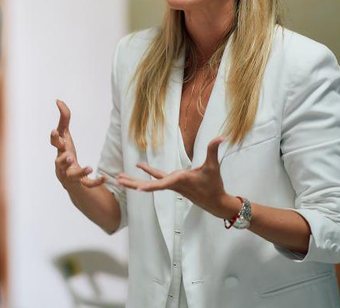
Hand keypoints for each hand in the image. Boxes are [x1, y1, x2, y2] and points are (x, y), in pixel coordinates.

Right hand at [50, 99, 105, 190]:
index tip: (54, 131)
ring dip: (80, 171)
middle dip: (63, 160)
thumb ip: (64, 118)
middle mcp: (62, 164)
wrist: (68, 177)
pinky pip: (87, 184)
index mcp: (60, 151)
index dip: (54, 138)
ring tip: (89, 168)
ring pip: (73, 175)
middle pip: (59, 162)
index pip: (54, 144)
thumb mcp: (65, 135)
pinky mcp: (80, 183)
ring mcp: (70, 174)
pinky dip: (96, 182)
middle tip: (69, 156)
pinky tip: (105, 178)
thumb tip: (58, 100)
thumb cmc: (65, 152)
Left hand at [116, 137, 235, 218]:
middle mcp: (172, 183)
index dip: (150, 186)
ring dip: (134, 180)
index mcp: (179, 180)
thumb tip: (221, 137)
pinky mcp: (173, 184)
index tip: (138, 189)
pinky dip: (147, 174)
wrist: (215, 202)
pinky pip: (156, 179)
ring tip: (119, 178)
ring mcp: (171, 184)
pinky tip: (139, 167)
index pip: (162, 184)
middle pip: (149, 185)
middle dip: (133, 183)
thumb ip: (213, 150)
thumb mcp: (214, 166)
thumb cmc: (214, 185)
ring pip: (150, 182)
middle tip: (118, 181)